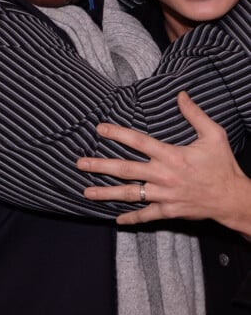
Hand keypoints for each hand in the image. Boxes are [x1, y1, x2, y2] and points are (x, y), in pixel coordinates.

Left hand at [77, 91, 250, 233]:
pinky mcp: (169, 211)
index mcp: (171, 155)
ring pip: (130, 194)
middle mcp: (163, 175)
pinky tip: (116, 219)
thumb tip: (181, 95)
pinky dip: (132, 218)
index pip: (138, 141)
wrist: (234, 199)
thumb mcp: (214, 135)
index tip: (100, 129)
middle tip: (79, 163)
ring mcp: (164, 195)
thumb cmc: (223, 166)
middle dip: (100, 166)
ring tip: (86, 192)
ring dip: (106, 193)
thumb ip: (195, 115)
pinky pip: (147, 215)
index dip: (118, 134)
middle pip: (125, 169)